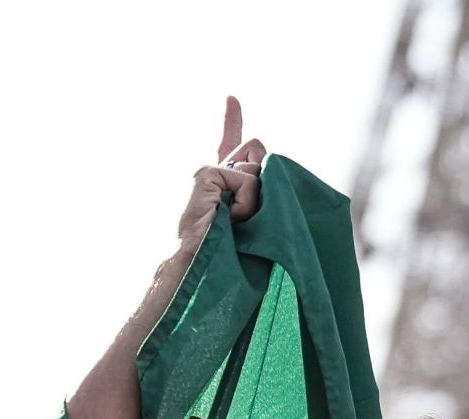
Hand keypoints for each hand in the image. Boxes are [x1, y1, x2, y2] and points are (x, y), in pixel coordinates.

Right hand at [178, 95, 266, 244]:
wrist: (200, 269)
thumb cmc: (228, 257)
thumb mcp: (250, 221)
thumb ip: (258, 192)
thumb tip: (268, 170)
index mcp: (220, 184)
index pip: (229, 145)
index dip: (231, 121)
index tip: (231, 98)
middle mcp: (211, 173)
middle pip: (257, 150)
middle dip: (266, 177)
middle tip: (247, 213)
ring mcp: (206, 171)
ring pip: (256, 167)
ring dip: (257, 199)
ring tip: (237, 223)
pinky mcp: (204, 174)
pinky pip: (247, 179)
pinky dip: (246, 203)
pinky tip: (230, 219)